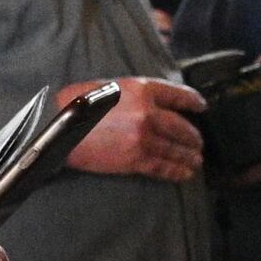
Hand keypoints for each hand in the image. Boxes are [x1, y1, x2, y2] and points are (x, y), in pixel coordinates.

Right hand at [64, 74, 206, 181]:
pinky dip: (176, 171)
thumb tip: (150, 104)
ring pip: (175, 149)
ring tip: (196, 161)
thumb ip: (134, 94)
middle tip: (198, 143)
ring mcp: (143, 137)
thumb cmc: (77, 103)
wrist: (58, 127)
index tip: (202, 107)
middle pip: (181, 127)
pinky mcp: (135, 159)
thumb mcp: (109, 86)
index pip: (178, 95)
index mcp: (142, 89)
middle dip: (193, 137)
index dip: (194, 102)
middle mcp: (147, 112)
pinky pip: (162, 166)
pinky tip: (184, 174)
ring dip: (189, 156)